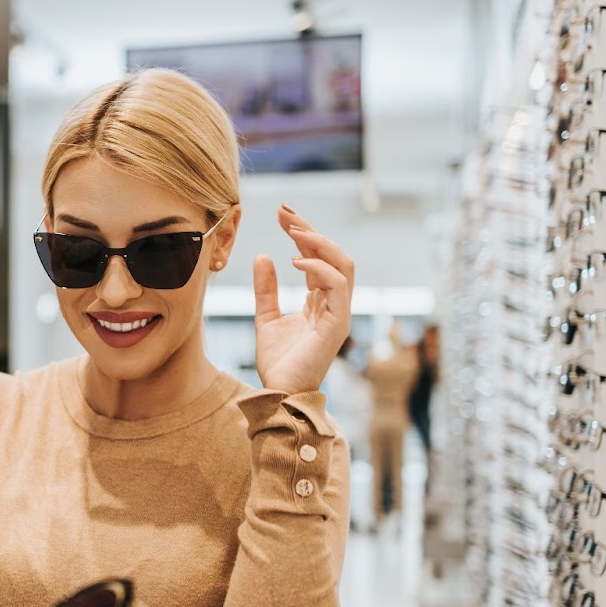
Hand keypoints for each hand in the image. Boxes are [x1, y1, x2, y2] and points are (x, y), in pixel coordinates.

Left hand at [253, 205, 353, 395]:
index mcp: (321, 300)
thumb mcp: (265, 317)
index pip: (319, 258)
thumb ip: (266, 289)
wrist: (280, 392)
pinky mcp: (337, 324)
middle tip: (286, 213)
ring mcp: (338, 313)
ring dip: (318, 243)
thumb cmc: (278, 362)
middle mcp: (334, 303)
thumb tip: (262, 256)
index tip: (282, 214)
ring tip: (292, 231)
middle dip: (312, 230)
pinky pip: (337, 286)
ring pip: (343, 265)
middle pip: (335, 255)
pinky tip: (295, 261)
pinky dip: (318, 268)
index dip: (303, 234)